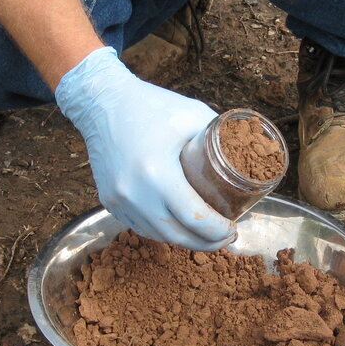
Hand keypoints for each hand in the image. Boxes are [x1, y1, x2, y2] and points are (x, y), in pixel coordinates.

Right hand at [55, 46, 234, 250]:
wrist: (101, 102)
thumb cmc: (149, 105)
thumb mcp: (192, 114)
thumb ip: (219, 137)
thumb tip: (243, 155)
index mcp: (158, 173)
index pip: (195, 219)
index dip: (218, 231)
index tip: (233, 228)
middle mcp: (135, 193)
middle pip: (176, 236)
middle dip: (205, 243)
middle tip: (224, 238)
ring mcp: (118, 199)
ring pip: (156, 235)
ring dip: (182, 239)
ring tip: (203, 234)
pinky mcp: (108, 200)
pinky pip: (138, 226)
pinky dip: (160, 230)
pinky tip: (177, 225)